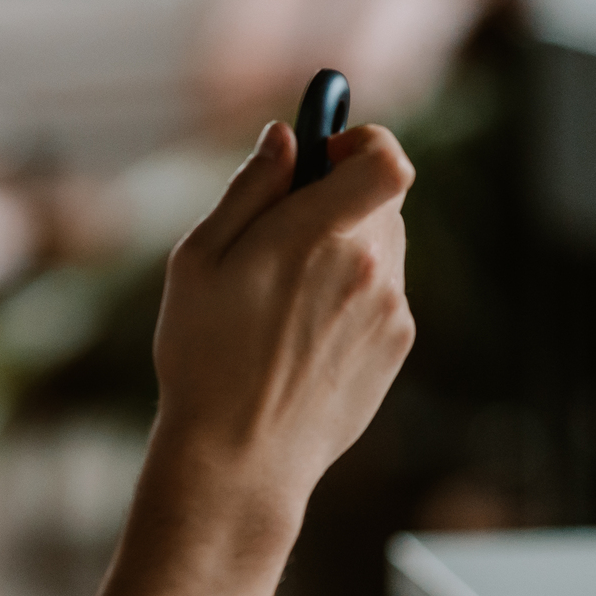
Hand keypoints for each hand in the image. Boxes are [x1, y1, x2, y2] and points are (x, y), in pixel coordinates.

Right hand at [149, 122, 413, 508]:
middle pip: (379, 199)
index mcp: (317, 235)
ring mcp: (390, 309)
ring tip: (286, 300)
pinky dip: (352, 296)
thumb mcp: (198, 260)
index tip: (323, 157)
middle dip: (338, 201)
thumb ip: (250, 188)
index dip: (361, 142)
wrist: (240, 458)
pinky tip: (302, 336)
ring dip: (346, 250)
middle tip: (283, 238)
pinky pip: (383, 292)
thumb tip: (286, 136)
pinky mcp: (397, 345)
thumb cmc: (204, 357)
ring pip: (383, 246)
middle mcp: (369, 267)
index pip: (387, 156)